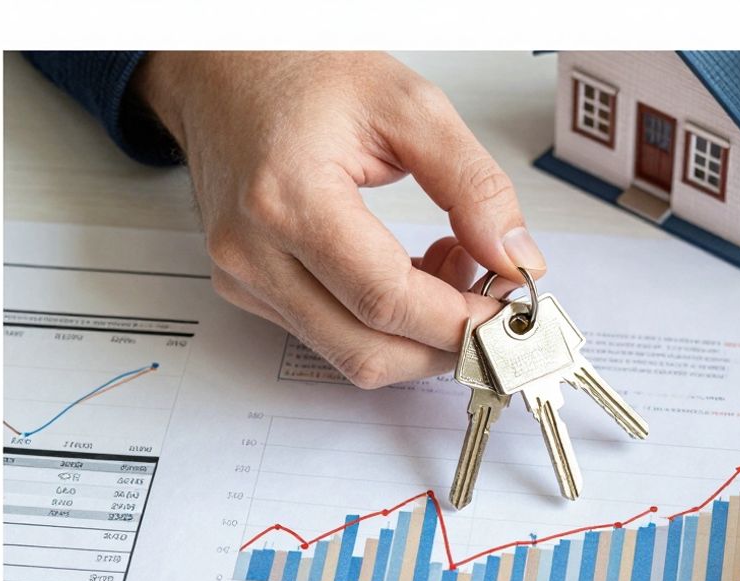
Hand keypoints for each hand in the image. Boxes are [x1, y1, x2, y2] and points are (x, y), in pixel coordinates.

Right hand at [132, 52, 543, 385]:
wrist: (224, 67)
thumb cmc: (299, 71)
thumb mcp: (411, 107)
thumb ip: (474, 187)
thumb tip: (516, 259)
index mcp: (288, 198)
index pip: (387, 301)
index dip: (460, 321)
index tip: (507, 311)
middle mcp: (253, 250)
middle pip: (369, 350)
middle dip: (445, 342)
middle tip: (491, 297)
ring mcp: (243, 276)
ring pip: (351, 355)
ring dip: (417, 332)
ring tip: (450, 263)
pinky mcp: (247, 288)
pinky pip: (329, 334)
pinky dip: (384, 321)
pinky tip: (408, 268)